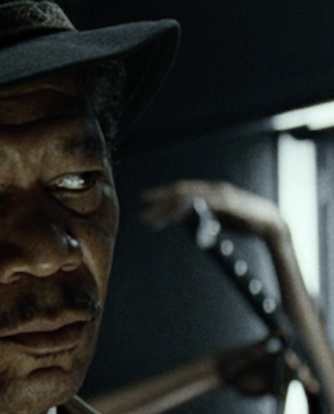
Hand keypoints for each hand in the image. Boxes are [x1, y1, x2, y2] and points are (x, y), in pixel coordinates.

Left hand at [139, 179, 288, 239]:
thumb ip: (202, 214)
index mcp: (213, 191)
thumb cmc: (246, 221)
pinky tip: (169, 219)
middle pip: (180, 191)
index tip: (147, 201)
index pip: (184, 189)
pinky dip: (182, 212)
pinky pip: (199, 207)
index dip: (164, 194)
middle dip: (159, 200)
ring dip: (165, 209)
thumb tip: (182, 217)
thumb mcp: (219, 217)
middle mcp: (214, 189)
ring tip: (149, 219)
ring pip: (186, 198)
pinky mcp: (225, 205)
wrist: (271, 224)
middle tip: (142, 208)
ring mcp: (220, 195)